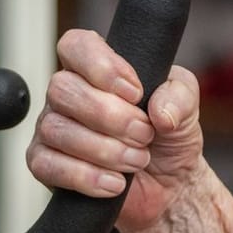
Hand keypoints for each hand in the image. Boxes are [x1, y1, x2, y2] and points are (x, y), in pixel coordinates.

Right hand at [25, 28, 204, 232]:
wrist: (169, 186)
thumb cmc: (169, 138)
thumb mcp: (186, 109)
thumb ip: (180, 96)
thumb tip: (159, 111)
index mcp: (96, 71)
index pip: (76, 45)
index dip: (101, 66)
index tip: (136, 92)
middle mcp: (68, 95)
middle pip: (63, 89)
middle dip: (111, 116)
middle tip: (144, 134)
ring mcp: (52, 129)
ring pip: (57, 129)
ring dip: (106, 149)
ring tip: (138, 160)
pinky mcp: (46, 164)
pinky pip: (48, 165)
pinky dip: (86, 176)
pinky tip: (115, 183)